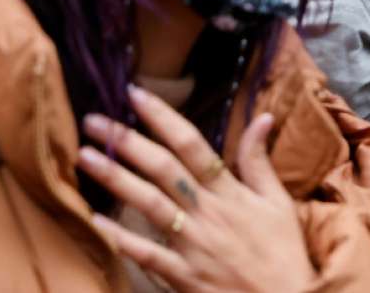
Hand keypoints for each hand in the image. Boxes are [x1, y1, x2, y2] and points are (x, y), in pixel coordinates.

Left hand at [77, 85, 313, 292]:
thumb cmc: (283, 252)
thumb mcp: (278, 202)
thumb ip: (260, 161)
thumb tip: (263, 116)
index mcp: (231, 192)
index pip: (192, 145)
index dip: (163, 117)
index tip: (136, 95)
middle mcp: (208, 212)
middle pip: (163, 169)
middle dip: (128, 141)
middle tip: (94, 119)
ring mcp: (192, 244)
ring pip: (148, 204)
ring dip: (115, 178)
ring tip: (85, 156)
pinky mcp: (182, 275)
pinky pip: (146, 254)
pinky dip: (120, 237)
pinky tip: (94, 220)